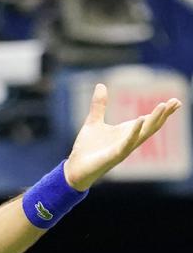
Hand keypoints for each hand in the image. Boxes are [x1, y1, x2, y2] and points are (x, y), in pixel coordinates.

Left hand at [64, 83, 181, 190]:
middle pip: (151, 126)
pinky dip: (134, 132)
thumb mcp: (93, 121)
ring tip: (163, 106)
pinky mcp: (115, 155)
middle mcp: (129, 140)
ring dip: (154, 120)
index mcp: (126, 132)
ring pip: (143, 134)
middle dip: (164, 114)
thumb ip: (99, 105)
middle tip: (177, 102)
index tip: (175, 101)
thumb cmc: (87, 148)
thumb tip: (101, 84)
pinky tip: (141, 119)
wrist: (75, 168)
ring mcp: (124, 148)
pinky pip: (127, 143)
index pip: (148, 120)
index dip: (161, 112)